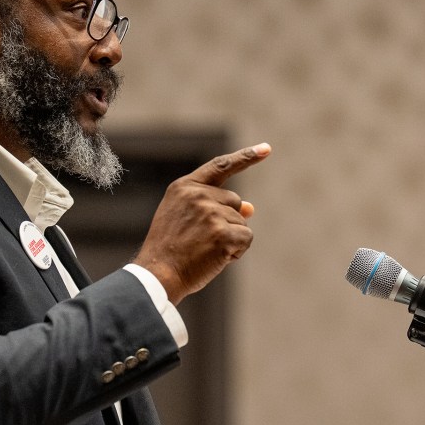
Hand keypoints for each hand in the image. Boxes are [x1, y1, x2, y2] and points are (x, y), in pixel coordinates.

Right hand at [133, 143, 270, 304]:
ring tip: (204, 250)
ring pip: (242, 222)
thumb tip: (250, 208)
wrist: (158, 275)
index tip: (267, 149)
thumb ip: (214, 207)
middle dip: (227, 221)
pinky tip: (216, 258)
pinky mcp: (222, 233)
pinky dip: (237, 251)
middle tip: (202, 240)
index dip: (246, 157)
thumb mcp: (186, 220)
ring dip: (231, 238)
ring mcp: (210, 213)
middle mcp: (198, 195)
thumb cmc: (171, 251)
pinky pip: (246, 238)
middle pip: (235, 201)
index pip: (220, 166)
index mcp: (184, 187)